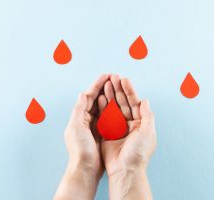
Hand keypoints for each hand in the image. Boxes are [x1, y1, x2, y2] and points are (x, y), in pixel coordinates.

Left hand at [54, 74, 108, 199]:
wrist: (86, 168)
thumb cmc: (80, 149)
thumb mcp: (76, 127)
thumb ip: (79, 110)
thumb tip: (83, 93)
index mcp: (79, 116)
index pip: (89, 97)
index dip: (97, 85)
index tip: (106, 75)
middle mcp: (85, 119)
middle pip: (96, 99)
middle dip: (104, 88)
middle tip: (114, 77)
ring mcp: (93, 126)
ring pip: (102, 107)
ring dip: (109, 96)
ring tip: (117, 86)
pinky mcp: (101, 133)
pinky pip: (108, 117)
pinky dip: (113, 108)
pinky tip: (119, 103)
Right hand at [98, 74, 155, 199]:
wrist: (125, 170)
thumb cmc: (138, 154)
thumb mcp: (147, 133)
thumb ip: (147, 115)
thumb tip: (145, 100)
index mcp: (141, 124)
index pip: (134, 103)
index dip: (129, 90)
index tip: (123, 79)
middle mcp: (129, 124)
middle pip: (123, 103)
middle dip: (118, 90)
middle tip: (112, 77)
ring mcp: (118, 128)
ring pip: (113, 108)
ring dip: (110, 96)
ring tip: (106, 83)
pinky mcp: (108, 133)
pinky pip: (105, 117)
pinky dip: (103, 107)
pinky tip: (100, 98)